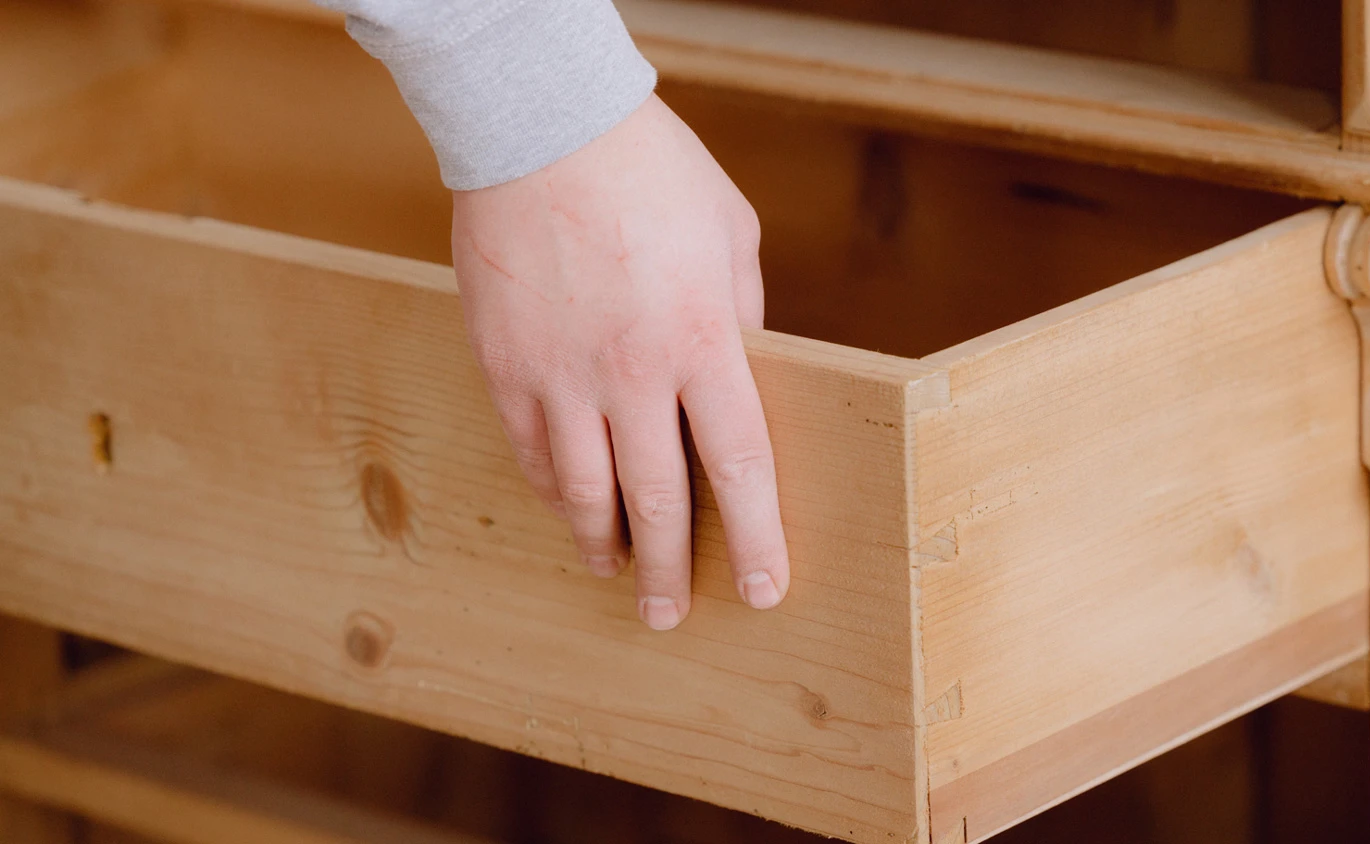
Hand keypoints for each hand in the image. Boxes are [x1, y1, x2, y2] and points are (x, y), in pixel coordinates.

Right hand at [451, 94, 788, 629]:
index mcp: (704, 339)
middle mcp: (634, 372)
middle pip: (659, 498)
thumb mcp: (731, 232)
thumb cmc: (651, 168)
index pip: (740, 463)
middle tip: (672, 614)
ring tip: (616, 572)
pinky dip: (550, 490)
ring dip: (603, 542)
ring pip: (582, 489)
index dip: (756, 536)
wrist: (542, 123)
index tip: (764, 588)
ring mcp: (561, 373)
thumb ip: (746, 313)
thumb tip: (748, 369)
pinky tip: (566, 510)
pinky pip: (529, 450)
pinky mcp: (504, 363)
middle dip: (671, 568)